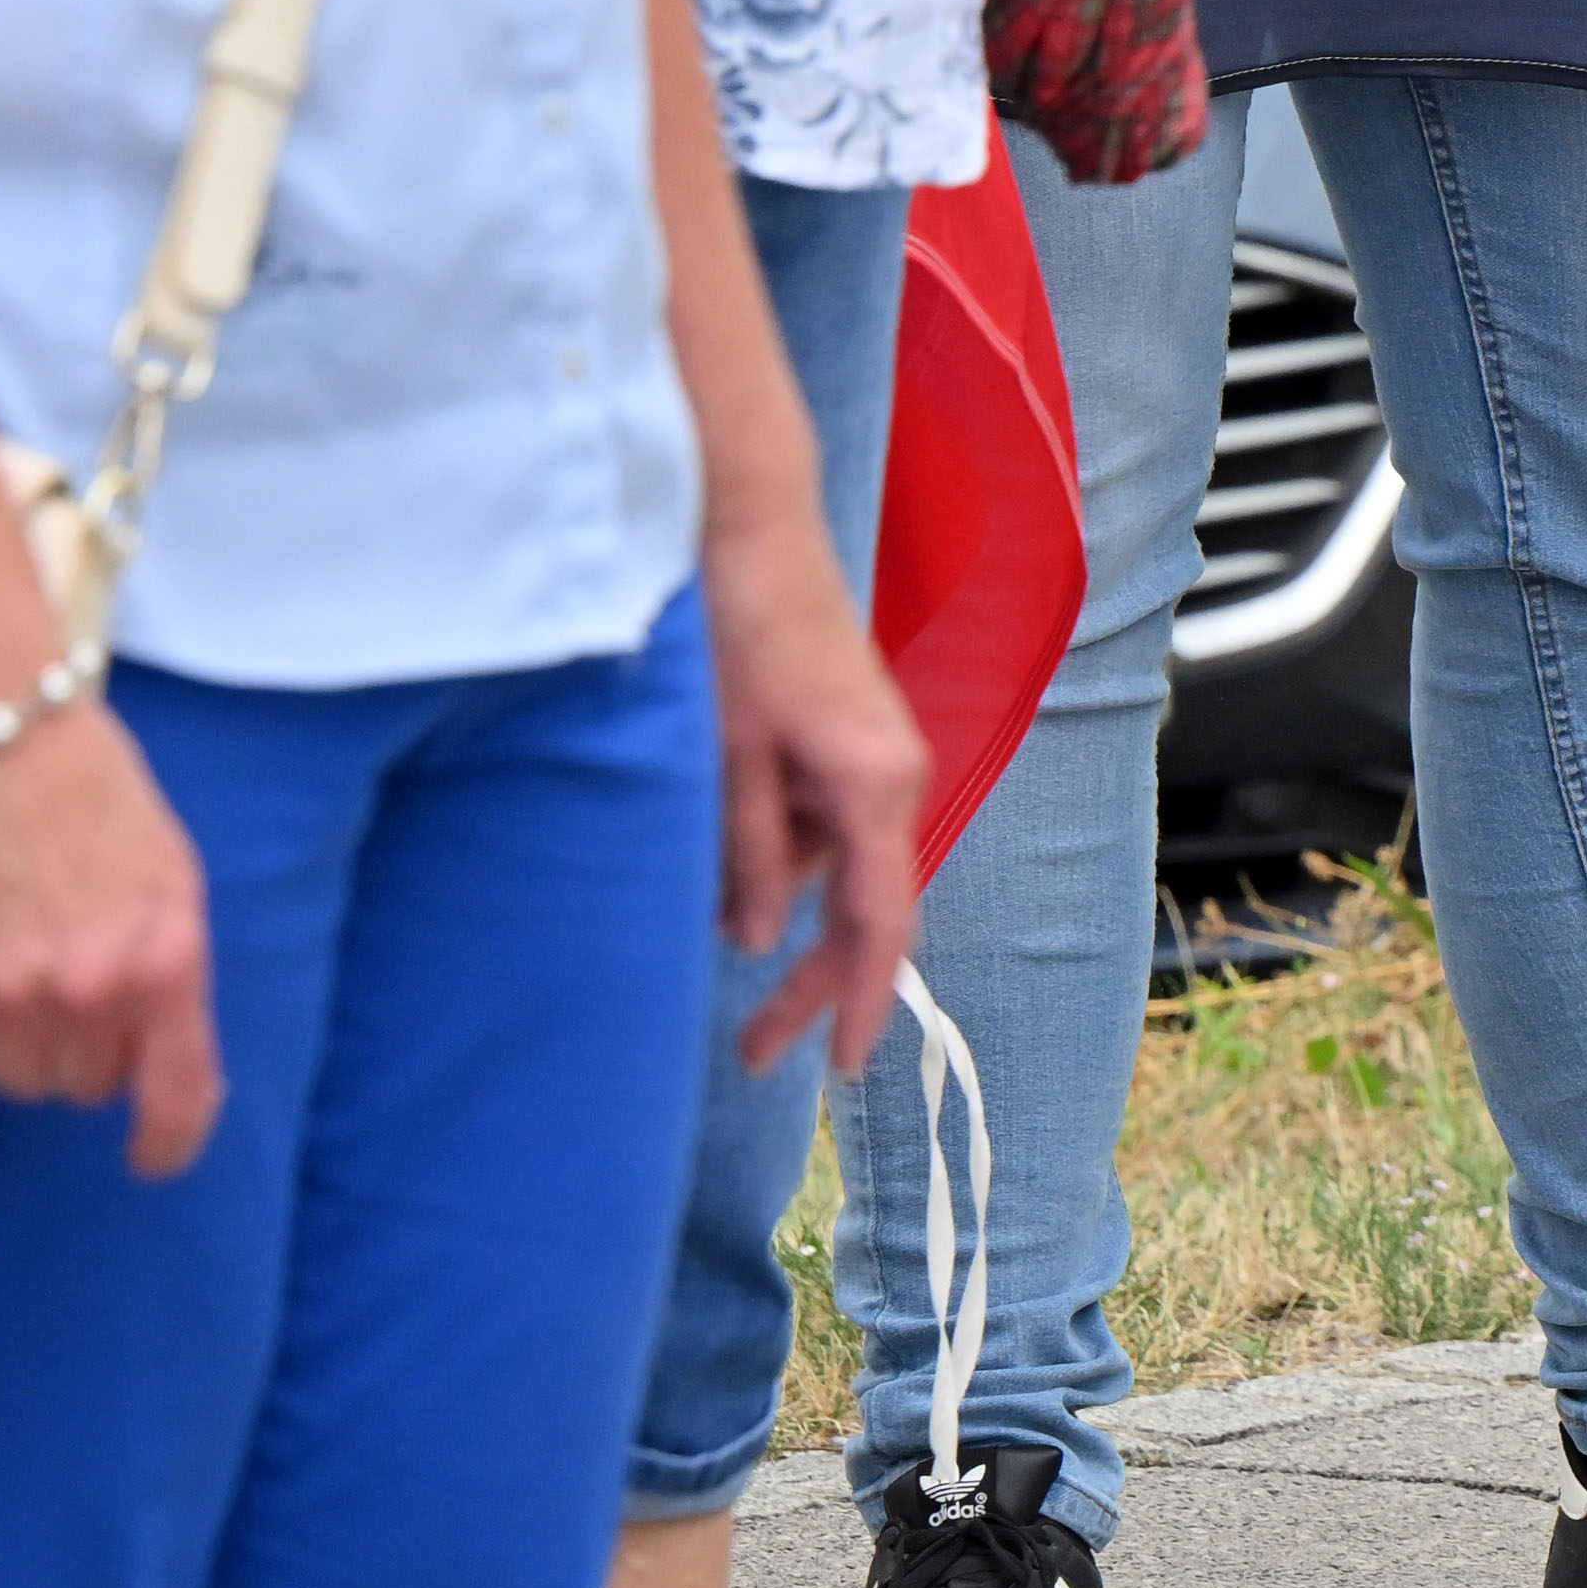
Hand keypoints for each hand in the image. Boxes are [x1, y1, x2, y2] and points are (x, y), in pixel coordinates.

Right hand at [0, 695, 222, 1174]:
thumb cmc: (95, 796)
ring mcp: (10, 995)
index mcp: (165, 960)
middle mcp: (91, 991)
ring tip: (15, 964)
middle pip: (86, 1087)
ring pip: (19, 1083)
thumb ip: (171, 969)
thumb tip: (160, 1059)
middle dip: (85, 1046)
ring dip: (19, 1045)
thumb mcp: (171, 875)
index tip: (149, 1156)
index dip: (168, 1142)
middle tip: (66, 974)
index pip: (176, 1096)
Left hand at [703, 505, 925, 1073]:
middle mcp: (892, 774)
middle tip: (753, 1051)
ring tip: (693, 902)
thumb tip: (757, 938)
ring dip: (772, 899)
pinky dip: (774, 851)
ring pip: (834, 866)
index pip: (882, 921)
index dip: (862, 1001)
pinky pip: (820, 823)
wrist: (749, 520)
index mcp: (875, 783)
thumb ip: (748, 853)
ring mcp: (874, 754)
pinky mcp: (849, 737)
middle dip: (812, 981)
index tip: (845, 1067)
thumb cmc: (736, 626)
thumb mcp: (726, 755)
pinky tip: (718, 845)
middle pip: (867, 909)